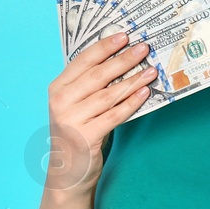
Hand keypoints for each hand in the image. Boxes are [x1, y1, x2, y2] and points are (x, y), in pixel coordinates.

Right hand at [44, 35, 156, 196]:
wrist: (67, 173)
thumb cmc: (76, 133)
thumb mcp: (75, 105)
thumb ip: (89, 85)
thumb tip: (121, 60)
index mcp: (57, 88)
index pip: (83, 60)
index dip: (105, 46)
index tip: (124, 35)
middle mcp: (61, 101)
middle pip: (98, 75)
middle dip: (124, 59)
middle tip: (144, 48)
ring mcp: (71, 119)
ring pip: (109, 94)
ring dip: (133, 81)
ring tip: (151, 70)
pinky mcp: (85, 136)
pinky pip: (114, 115)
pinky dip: (131, 103)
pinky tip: (144, 94)